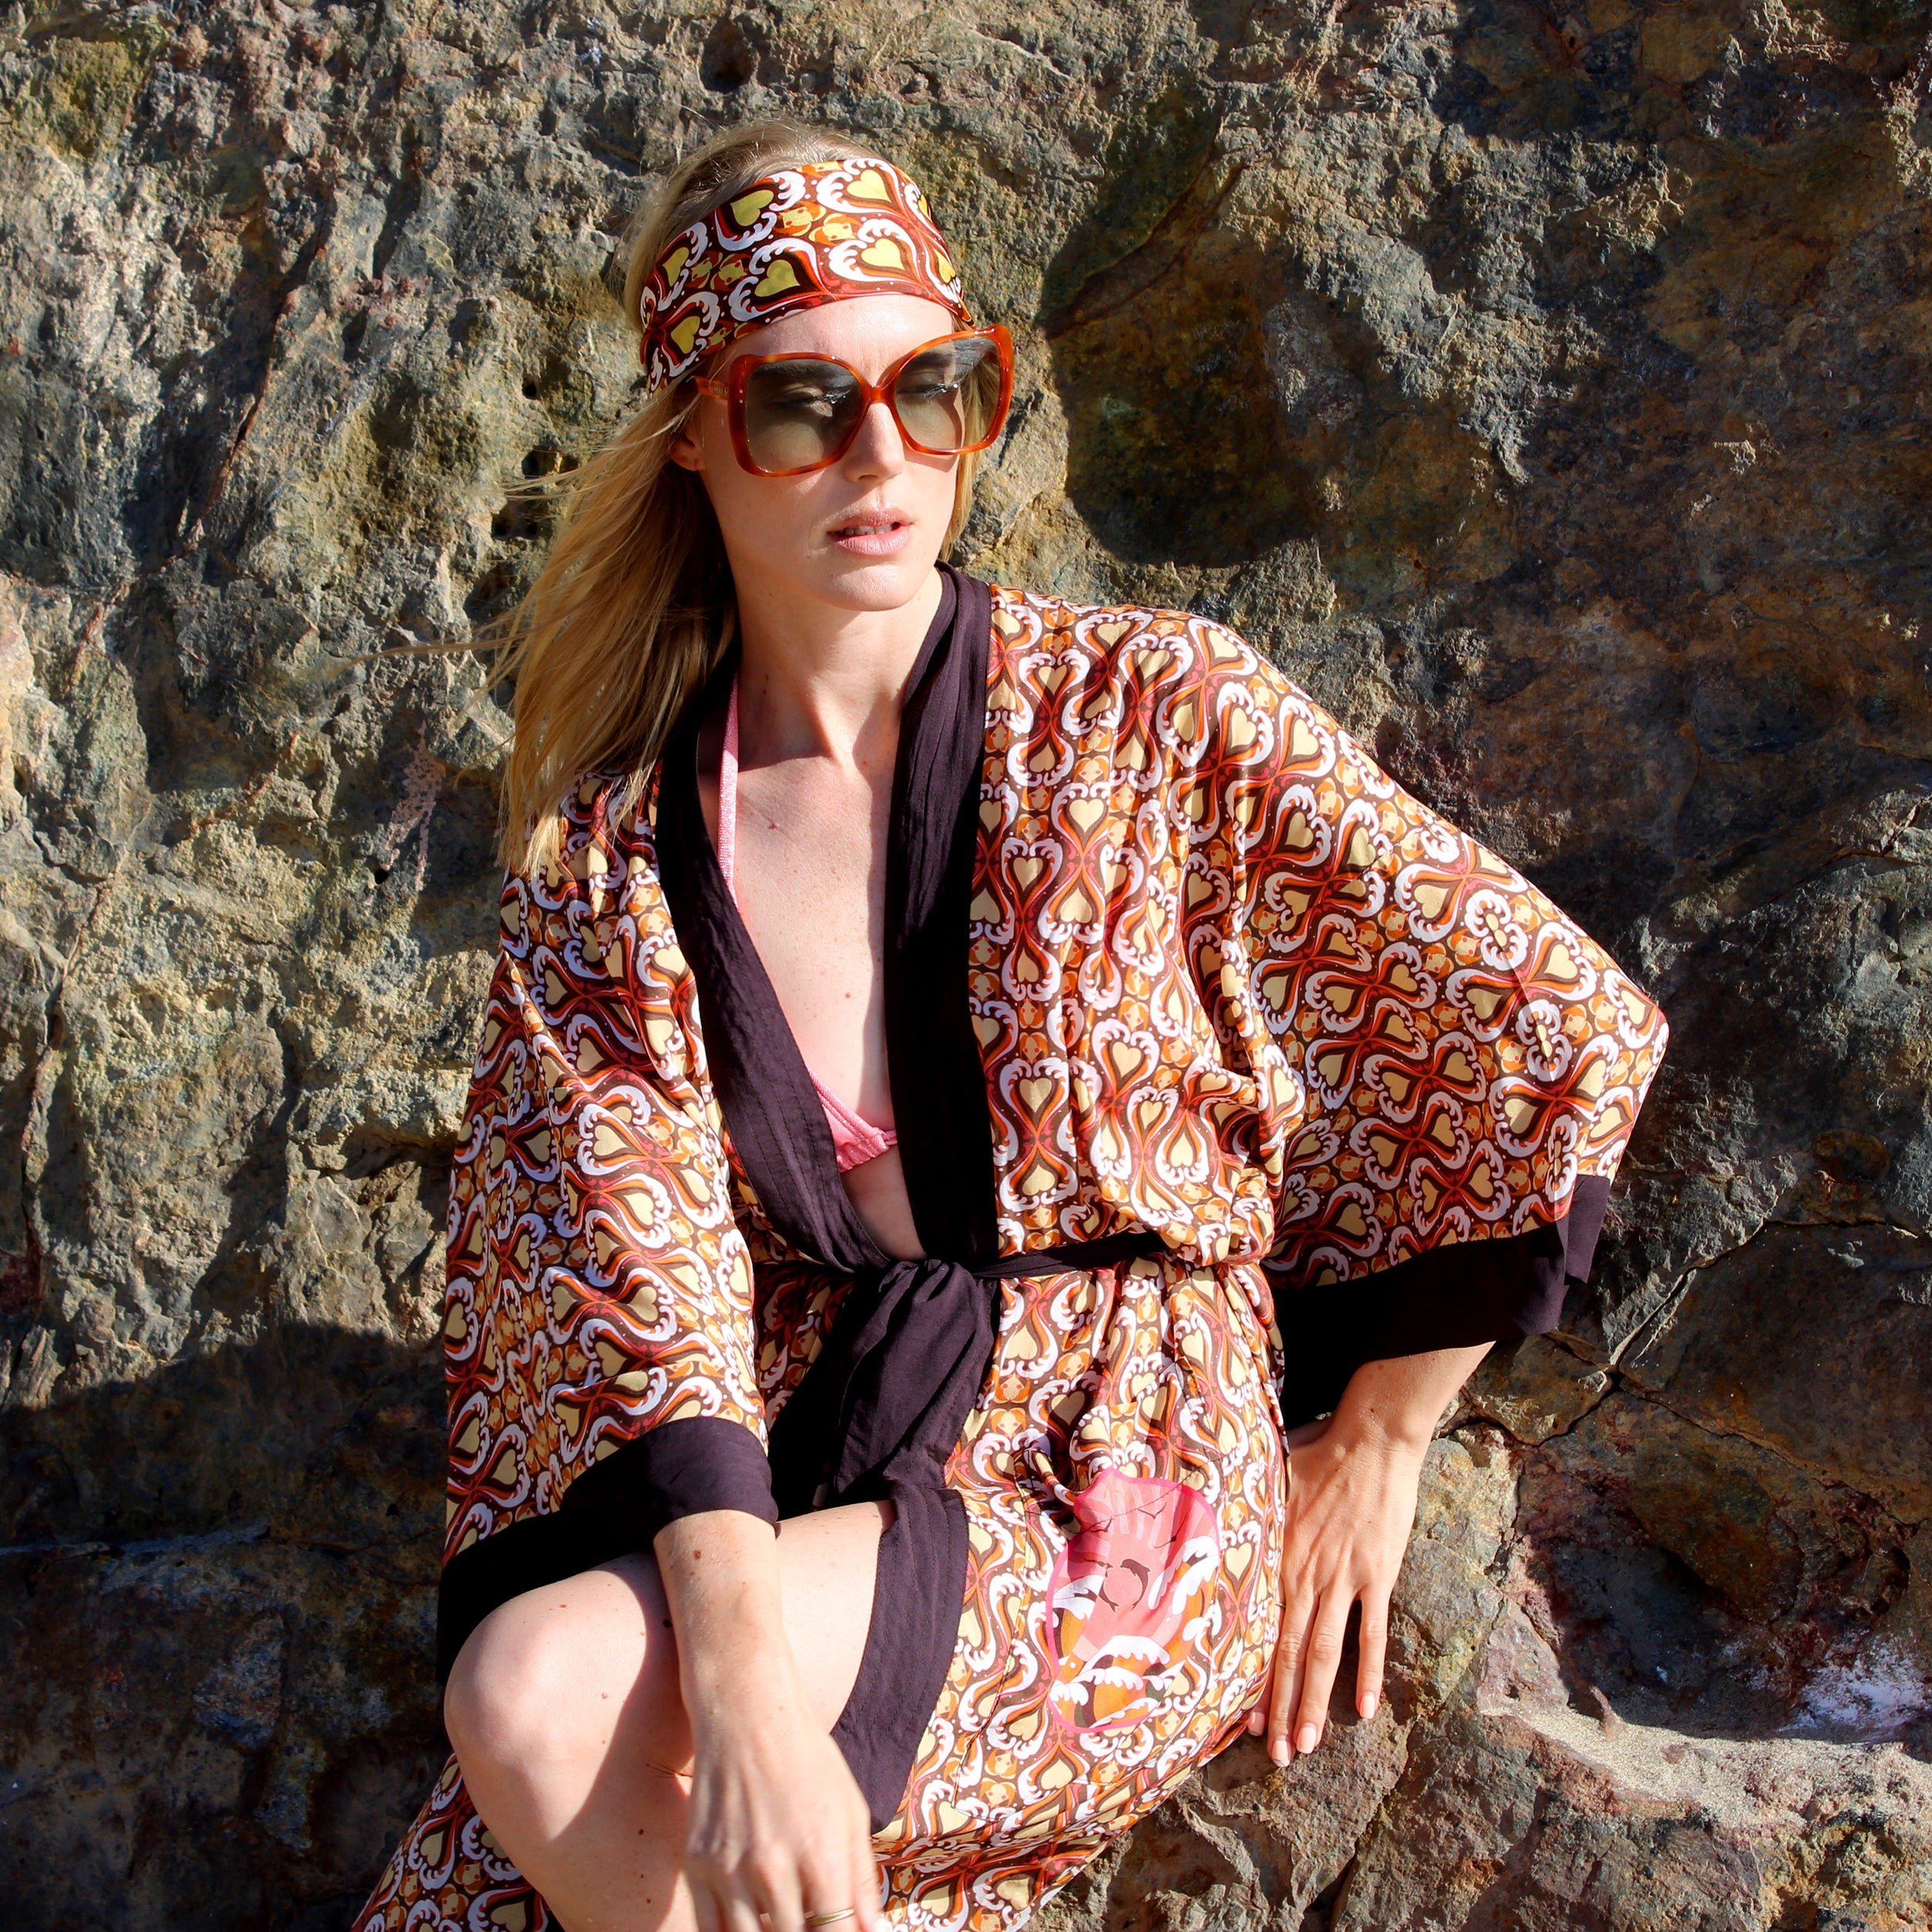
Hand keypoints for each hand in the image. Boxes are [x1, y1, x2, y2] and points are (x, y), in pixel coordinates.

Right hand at [683, 1661, 883, 1931]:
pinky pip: (710, 1930)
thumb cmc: (809, 1762)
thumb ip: (862, 1880)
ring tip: (783, 1918)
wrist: (747, 1715)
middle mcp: (774, 1870)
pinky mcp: (697, 1867)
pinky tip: (752, 1921)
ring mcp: (730, 1871)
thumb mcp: (850, 1813)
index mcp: (822, 1858)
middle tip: (810, 1922)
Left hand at [1248, 1409, 1427, 1759]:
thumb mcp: (1267, 1481)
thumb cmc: (1316, 1451)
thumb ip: (1246, 1513)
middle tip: (1273, 1756)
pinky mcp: (1379, 1575)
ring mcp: (1345, 1579)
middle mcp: (1306, 1576)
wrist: (1372, 1437)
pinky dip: (1368, 1672)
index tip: (1239, 1721)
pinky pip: (1373, 1633)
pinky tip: (1366, 1709)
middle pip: (1289, 1654)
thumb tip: (1207, 1521)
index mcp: (1276, 1558)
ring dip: (1315, 1704)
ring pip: (1325, 1654)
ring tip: (1305, 1747)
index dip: (1250, 1679)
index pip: (1258, 1631)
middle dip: (1280, 1709)